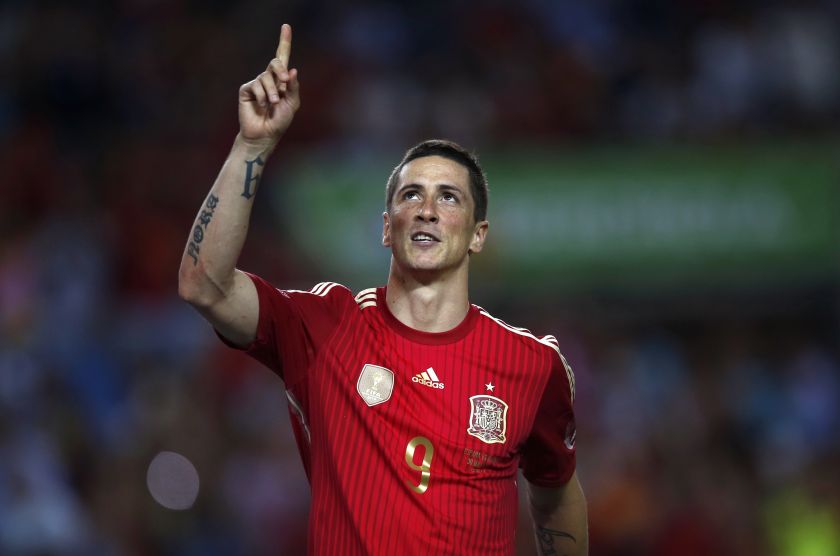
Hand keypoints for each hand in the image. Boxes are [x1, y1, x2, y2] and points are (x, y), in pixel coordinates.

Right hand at [238, 24, 299, 145]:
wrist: (265, 135)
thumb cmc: (280, 121)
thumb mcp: (292, 104)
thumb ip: (293, 88)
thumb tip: (293, 70)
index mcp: (282, 80)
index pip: (282, 58)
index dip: (284, 41)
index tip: (286, 26)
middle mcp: (269, 79)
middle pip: (275, 62)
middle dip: (280, 70)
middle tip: (285, 81)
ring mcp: (257, 83)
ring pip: (266, 77)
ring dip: (272, 92)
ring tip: (272, 104)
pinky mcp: (246, 89)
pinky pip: (255, 85)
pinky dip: (261, 96)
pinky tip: (262, 105)